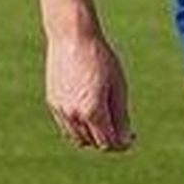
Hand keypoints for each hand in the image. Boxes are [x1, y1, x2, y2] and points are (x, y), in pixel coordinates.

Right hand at [46, 30, 134, 151]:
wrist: (72, 38)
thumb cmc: (101, 59)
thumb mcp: (118, 86)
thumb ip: (121, 116)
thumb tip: (125, 140)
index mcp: (92, 111)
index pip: (108, 142)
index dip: (122, 144)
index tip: (131, 137)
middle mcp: (73, 114)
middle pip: (93, 142)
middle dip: (108, 141)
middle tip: (121, 132)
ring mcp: (60, 109)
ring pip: (77, 137)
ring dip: (92, 137)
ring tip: (107, 124)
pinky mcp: (52, 102)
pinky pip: (66, 125)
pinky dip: (79, 127)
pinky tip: (91, 115)